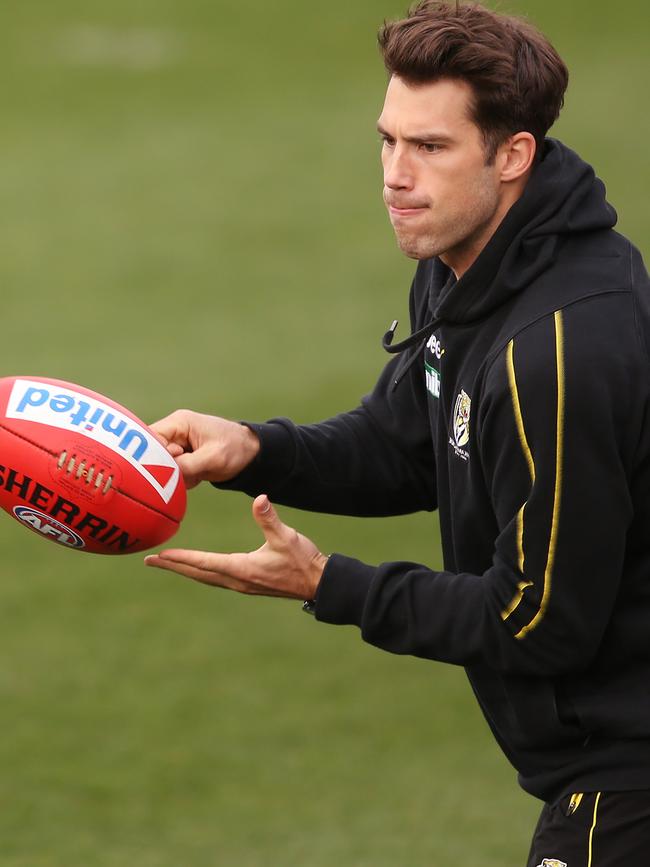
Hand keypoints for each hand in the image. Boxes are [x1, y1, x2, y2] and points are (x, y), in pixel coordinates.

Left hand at [144, 495, 327, 600]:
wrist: (318, 583)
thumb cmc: (303, 560)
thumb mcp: (286, 537)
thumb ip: (269, 518)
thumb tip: (259, 499)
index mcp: (242, 569)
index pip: (204, 562)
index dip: (181, 558)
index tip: (160, 555)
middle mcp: (236, 580)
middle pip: (197, 573)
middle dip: (173, 566)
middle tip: (150, 561)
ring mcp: (241, 584)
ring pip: (204, 577)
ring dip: (184, 569)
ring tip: (166, 563)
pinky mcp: (246, 584)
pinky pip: (214, 578)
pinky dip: (199, 571)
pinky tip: (196, 567)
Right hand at [149, 410, 259, 487]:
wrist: (253, 455)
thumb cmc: (236, 449)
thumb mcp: (212, 458)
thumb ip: (186, 465)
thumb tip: (160, 473)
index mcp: (179, 423)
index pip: (149, 438)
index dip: (152, 456)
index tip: (168, 467)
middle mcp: (174, 432)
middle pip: (152, 453)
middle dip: (166, 468)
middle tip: (188, 472)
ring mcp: (178, 446)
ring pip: (161, 466)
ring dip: (176, 476)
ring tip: (198, 473)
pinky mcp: (183, 459)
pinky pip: (172, 473)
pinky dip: (183, 480)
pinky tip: (199, 476)